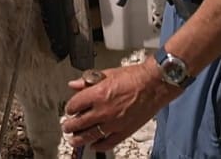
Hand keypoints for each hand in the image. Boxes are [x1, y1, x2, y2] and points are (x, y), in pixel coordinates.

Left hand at [61, 61, 179, 151]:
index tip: (69, 110)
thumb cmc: (134, 77)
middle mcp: (103, 110)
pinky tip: (94, 145)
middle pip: (79, 123)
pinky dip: (100, 146)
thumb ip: (87, 81)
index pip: (74, 105)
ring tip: (73, 140)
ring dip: (80, 139)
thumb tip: (74, 84)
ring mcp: (114, 123)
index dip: (69, 109)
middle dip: (70, 126)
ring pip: (91, 135)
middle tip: (66, 127)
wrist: (154, 84)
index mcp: (97, 94)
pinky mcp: (125, 131)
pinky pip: (109, 142)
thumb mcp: (106, 74)